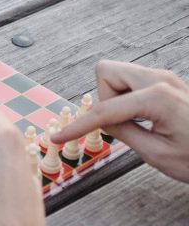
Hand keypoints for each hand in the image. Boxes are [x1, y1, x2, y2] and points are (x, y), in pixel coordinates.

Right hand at [52, 60, 188, 182]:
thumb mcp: (155, 153)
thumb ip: (122, 132)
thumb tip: (101, 121)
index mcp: (156, 97)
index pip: (103, 109)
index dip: (78, 125)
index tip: (58, 136)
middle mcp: (160, 80)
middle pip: (106, 72)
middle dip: (102, 98)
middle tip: (118, 124)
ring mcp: (165, 78)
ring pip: (117, 74)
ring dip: (115, 98)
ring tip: (135, 124)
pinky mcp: (167, 83)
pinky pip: (132, 82)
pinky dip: (126, 99)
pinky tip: (141, 120)